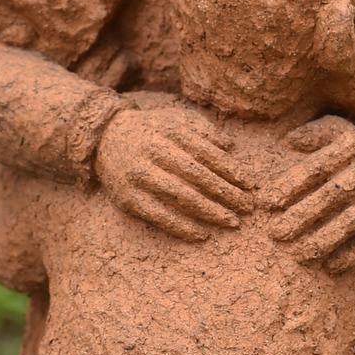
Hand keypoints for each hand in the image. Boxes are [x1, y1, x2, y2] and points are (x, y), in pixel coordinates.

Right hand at [94, 103, 255, 241]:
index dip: (232, 171)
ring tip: (232, 222)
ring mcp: (140, 177)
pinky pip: (160, 216)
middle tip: (248, 208)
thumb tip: (230, 148)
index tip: (250, 185)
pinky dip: (182, 227)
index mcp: (170, 132)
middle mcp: (154, 152)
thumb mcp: (175, 120)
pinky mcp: (129, 198)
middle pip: (198, 176)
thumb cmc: (150, 131)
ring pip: (181, 197)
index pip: (208, 154)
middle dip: (227, 194)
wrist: (104, 138)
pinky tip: (202, 234)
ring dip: (210, 212)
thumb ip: (203, 130)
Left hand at [266, 116, 354, 271]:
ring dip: (325, 239)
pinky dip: (353, 254)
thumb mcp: (335, 131)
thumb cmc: (354, 152)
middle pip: (335, 193)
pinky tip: (329, 266)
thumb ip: (312, 133)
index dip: (291, 184)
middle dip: (303, 215)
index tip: (267, 203)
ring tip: (299, 254)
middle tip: (276, 233)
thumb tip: (291, 141)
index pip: (319, 165)